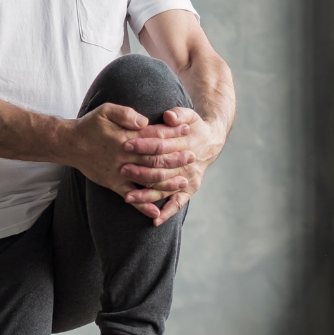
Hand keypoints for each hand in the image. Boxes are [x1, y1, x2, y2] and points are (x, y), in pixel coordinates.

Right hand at [64, 103, 190, 206]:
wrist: (69, 144)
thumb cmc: (90, 125)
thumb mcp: (106, 110)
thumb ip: (126, 113)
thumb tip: (144, 122)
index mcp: (125, 137)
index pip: (154, 135)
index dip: (172, 134)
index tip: (188, 131)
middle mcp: (124, 156)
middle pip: (155, 158)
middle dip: (175, 158)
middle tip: (193, 157)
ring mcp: (119, 172)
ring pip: (147, 179)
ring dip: (166, 182)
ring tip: (183, 182)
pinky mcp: (113, 184)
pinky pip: (130, 197)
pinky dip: (143, 205)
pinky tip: (156, 212)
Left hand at [118, 108, 223, 225]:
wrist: (211, 141)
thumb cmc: (193, 126)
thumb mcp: (189, 115)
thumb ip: (179, 114)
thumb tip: (169, 116)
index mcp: (185, 144)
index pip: (161, 145)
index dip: (144, 144)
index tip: (126, 144)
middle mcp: (187, 164)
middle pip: (161, 169)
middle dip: (140, 171)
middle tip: (122, 170)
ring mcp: (188, 179)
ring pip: (165, 189)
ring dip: (147, 195)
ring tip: (128, 197)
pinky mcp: (189, 189)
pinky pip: (178, 203)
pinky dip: (167, 213)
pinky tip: (154, 221)